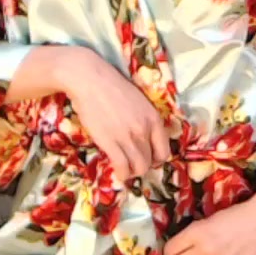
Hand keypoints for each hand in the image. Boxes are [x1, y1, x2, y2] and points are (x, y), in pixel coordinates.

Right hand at [45, 46, 169, 187]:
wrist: (90, 80)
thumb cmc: (113, 87)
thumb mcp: (139, 102)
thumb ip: (145, 120)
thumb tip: (145, 138)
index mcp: (154, 119)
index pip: (164, 150)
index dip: (157, 159)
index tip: (149, 159)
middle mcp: (145, 130)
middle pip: (151, 161)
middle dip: (143, 166)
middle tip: (133, 164)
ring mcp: (128, 137)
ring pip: (139, 167)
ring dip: (132, 172)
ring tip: (125, 170)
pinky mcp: (110, 143)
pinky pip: (122, 167)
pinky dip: (122, 174)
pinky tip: (118, 173)